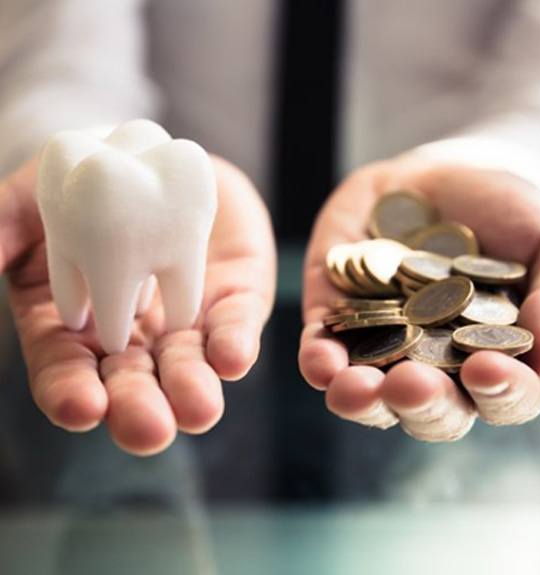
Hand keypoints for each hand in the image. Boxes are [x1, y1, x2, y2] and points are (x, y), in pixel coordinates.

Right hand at [1, 156, 274, 454]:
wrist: (152, 158)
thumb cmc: (85, 185)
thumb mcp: (35, 200)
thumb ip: (3, 228)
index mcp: (76, 325)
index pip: (67, 372)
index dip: (71, 393)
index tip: (82, 408)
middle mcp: (131, 336)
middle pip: (131, 384)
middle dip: (139, 408)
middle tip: (148, 430)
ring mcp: (182, 322)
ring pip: (187, 367)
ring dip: (193, 390)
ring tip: (199, 408)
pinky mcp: (230, 300)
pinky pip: (234, 327)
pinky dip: (234, 345)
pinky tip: (233, 358)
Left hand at [299, 154, 539, 440]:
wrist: (441, 175)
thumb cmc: (506, 212)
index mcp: (492, 357)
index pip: (502, 396)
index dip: (500, 393)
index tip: (488, 369)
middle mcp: (435, 365)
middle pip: (430, 409)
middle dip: (421, 404)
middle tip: (412, 385)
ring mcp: (382, 345)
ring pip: (369, 395)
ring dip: (360, 399)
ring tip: (354, 388)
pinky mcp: (337, 320)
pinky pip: (322, 352)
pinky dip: (318, 361)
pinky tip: (319, 361)